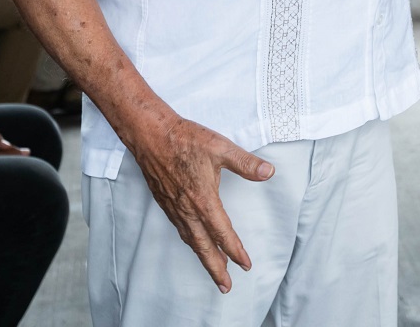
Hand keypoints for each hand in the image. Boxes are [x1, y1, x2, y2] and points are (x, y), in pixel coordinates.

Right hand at [129, 115, 273, 293]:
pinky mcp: (165, 202)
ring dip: (203, 258)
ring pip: (191, 241)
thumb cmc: (185, 139)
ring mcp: (174, 208)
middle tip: (226, 285)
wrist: (150, 135)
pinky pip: (180, 230)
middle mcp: (187, 209)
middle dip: (216, 268)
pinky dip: (190, 242)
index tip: (246, 264)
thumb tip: (268, 172)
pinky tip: (194, 242)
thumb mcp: (221, 147)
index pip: (223, 233)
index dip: (236, 250)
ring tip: (214, 270)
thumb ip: (246, 163)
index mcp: (203, 200)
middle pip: (204, 247)